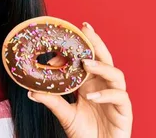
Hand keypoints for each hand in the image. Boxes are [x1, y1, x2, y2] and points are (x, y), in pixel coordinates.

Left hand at [28, 22, 132, 137]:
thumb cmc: (84, 133)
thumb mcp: (65, 115)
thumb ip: (52, 101)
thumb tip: (31, 91)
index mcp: (91, 84)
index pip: (87, 59)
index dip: (76, 49)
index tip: (60, 43)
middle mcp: (105, 86)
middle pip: (105, 59)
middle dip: (96, 42)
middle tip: (85, 28)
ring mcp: (116, 98)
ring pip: (116, 74)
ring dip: (101, 66)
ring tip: (86, 64)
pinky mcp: (124, 112)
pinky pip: (120, 97)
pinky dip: (106, 94)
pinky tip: (92, 96)